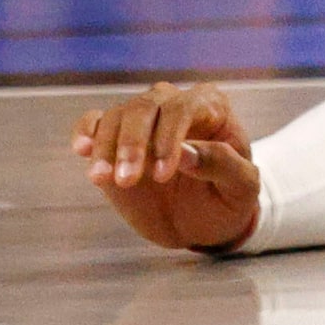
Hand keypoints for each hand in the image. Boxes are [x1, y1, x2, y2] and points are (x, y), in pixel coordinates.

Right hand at [74, 82, 262, 251]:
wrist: (204, 220)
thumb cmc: (229, 198)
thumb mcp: (242, 188)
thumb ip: (222, 165)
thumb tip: (186, 153)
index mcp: (211, 106)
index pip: (183, 108)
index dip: (169, 137)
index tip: (163, 174)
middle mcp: (173, 104)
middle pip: (145, 107)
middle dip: (133, 142)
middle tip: (127, 179)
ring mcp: (143, 121)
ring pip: (117, 115)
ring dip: (106, 145)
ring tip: (101, 176)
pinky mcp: (116, 139)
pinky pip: (96, 122)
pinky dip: (86, 132)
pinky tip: (81, 148)